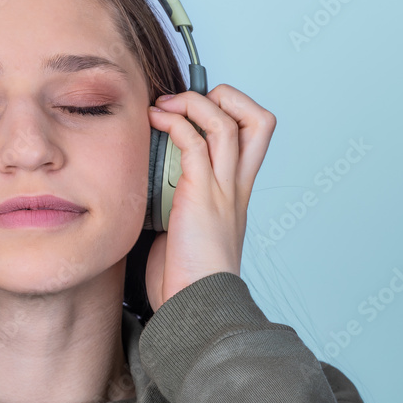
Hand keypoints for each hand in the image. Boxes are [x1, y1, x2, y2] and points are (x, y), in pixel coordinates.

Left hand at [144, 85, 275, 311]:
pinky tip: (154, 123)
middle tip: (187, 102)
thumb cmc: (186, 278)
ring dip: (192, 102)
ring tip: (162, 107)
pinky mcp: (202, 195)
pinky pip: (195, 141)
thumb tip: (145, 181)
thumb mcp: (183, 227)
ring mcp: (223, 188)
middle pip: (258, 119)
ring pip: (227, 121)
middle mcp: (236, 185)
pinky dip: (175, 122)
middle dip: (226, 96)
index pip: (253, 134)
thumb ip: (175, 199)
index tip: (190, 113)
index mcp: (235, 192)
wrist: (196, 307)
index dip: (229, 111)